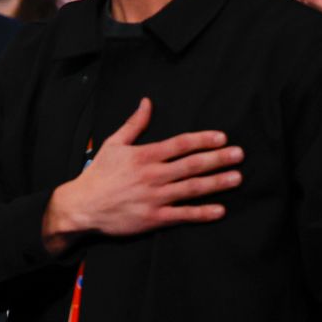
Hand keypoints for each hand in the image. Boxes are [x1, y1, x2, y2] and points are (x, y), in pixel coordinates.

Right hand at [43, 98, 242, 254]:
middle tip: (239, 154)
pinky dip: (202, 213)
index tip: (222, 137)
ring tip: (237, 177)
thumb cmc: (98, 174)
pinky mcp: (153, 218)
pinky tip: (220, 210)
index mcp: (144, 155)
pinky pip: (182, 215)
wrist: (82, 206)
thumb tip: (147, 103)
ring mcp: (154, 197)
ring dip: (216, 183)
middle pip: (191, 165)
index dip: (202, 140)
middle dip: (218, 159)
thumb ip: (134, 124)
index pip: (180, 144)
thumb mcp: (113, 144)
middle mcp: (152, 175)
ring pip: (191, 188)